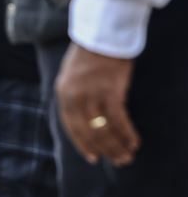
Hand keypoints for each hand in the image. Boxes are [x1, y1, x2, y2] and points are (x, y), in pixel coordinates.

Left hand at [56, 43, 138, 166]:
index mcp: (63, 93)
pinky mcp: (110, 92)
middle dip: (102, 149)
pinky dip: (126, 134)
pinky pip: (118, 120)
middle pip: (87, 131)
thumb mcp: (71, 76)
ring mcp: (91, 95)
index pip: (70, 126)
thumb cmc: (89, 55)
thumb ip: (75, 97)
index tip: (92, 157)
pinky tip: (134, 142)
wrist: (101, 35)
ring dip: (116, 146)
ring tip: (127, 156)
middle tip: (116, 161)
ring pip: (103, 130)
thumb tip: (85, 119)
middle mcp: (74, 97)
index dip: (82, 144)